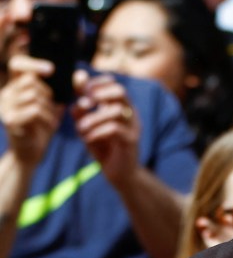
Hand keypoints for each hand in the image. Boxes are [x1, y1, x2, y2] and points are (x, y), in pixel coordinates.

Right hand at [0, 53, 62, 165]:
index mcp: (15, 87)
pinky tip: (50, 127)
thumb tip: (81, 76)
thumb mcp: (53, 107)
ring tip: (51, 121)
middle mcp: (6, 93)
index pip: (17, 64)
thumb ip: (64, 92)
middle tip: (53, 109)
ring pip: (33, 96)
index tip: (52, 70)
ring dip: (49, 109)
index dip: (34, 63)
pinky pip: (34, 110)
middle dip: (48, 94)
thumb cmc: (41, 129)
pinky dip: (46, 118)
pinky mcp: (10, 120)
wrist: (30, 155)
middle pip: (30, 81)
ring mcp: (5, 106)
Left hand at [71, 69, 139, 187]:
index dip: (96, 83)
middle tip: (83, 104)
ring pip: (116, 110)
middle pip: (120, 91)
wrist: (120, 175)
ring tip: (80, 128)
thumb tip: (75, 99)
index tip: (81, 92)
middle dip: (99, 94)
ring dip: (94, 117)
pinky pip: (115, 129)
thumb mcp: (88, 128)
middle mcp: (130, 114)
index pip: (113, 83)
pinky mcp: (132, 141)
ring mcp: (133, 127)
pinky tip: (88, 139)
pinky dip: (98, 131)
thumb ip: (81, 112)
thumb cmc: (104, 149)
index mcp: (121, 107)